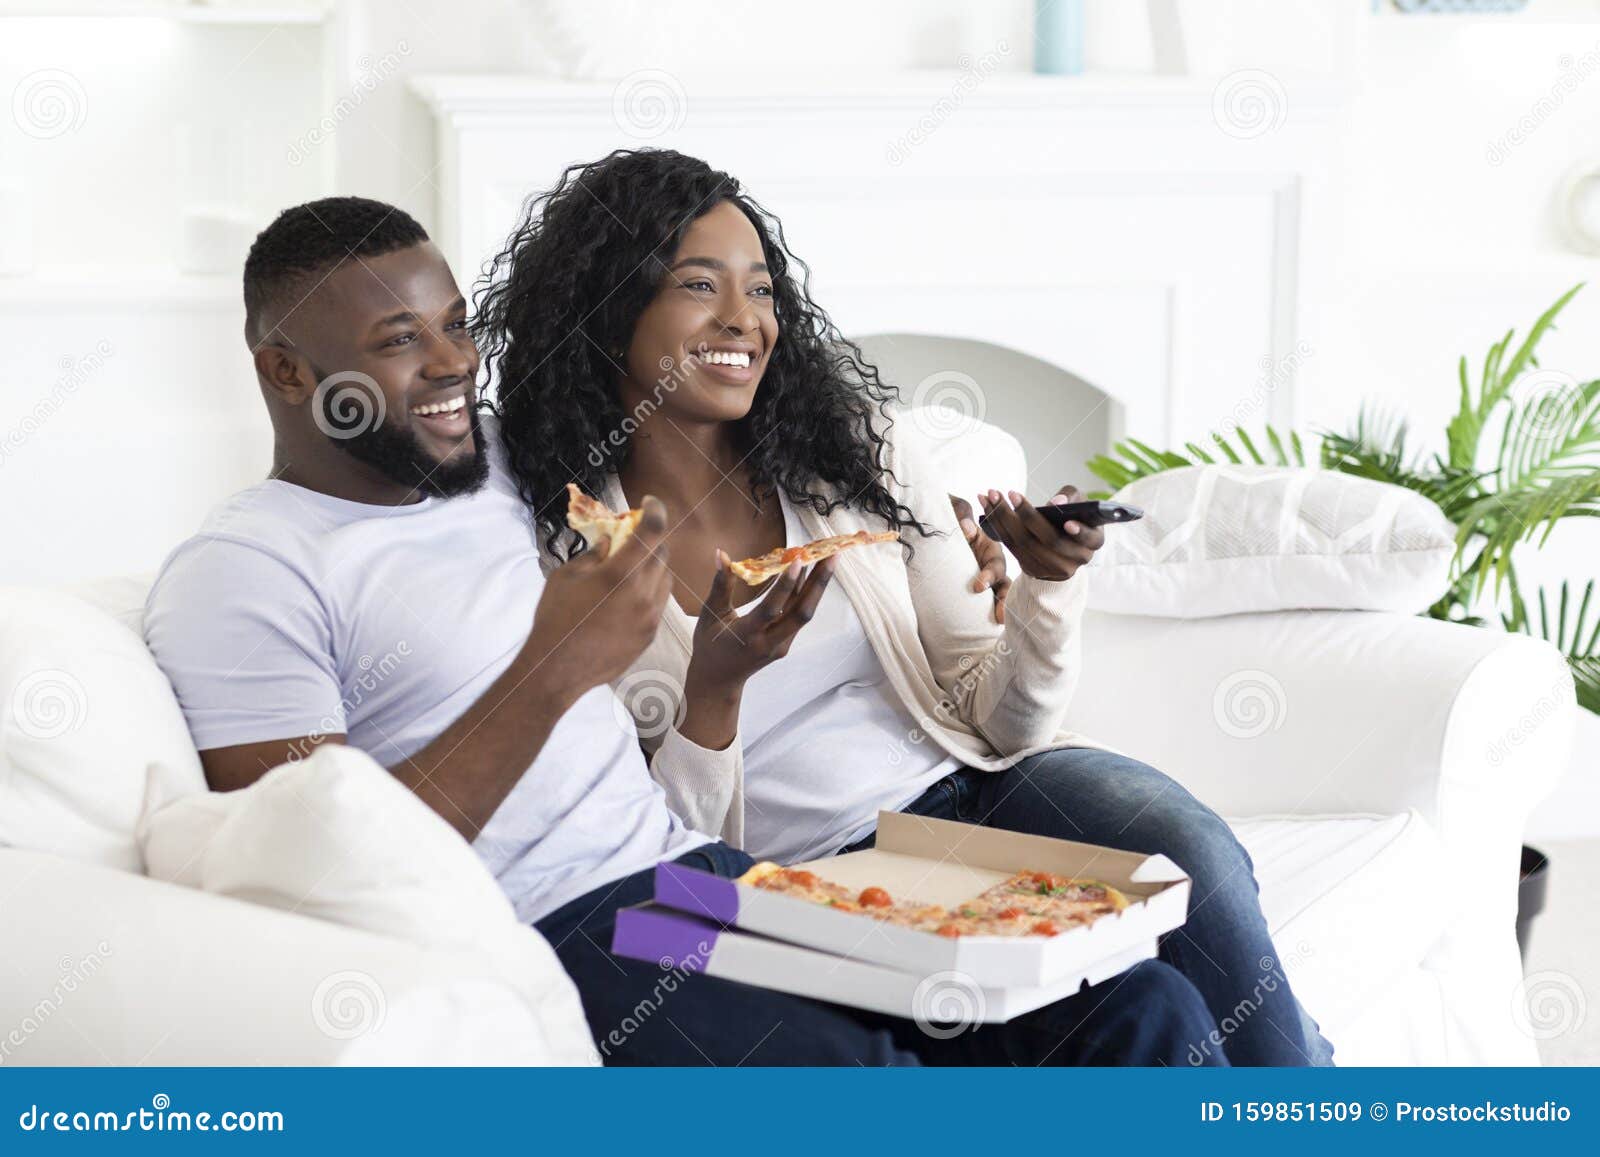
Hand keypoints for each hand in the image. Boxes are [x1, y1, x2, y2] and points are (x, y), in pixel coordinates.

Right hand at [523, 495, 671, 697]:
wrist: (557, 670)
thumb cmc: (555, 618)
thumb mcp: (566, 576)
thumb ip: (593, 554)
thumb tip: (609, 542)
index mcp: (621, 573)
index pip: (652, 530)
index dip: (655, 510)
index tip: (649, 503)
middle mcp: (643, 593)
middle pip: (662, 553)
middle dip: (651, 540)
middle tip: (634, 537)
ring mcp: (650, 616)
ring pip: (665, 579)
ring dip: (653, 566)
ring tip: (631, 568)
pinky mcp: (650, 635)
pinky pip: (659, 603)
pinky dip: (650, 591)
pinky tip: (629, 595)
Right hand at [689, 553, 835, 693]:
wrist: (719, 679)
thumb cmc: (710, 645)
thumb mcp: (711, 614)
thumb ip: (721, 585)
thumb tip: (722, 554)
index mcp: (747, 635)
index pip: (771, 609)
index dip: (785, 585)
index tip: (798, 560)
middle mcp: (769, 643)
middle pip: (801, 613)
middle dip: (819, 583)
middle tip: (832, 555)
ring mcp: (781, 645)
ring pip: (805, 614)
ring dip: (818, 586)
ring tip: (829, 559)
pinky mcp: (786, 644)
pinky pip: (799, 617)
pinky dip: (807, 594)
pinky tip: (812, 574)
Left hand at [951, 493, 1010, 623]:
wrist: (931, 524)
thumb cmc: (947, 514)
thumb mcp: (954, 509)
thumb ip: (961, 514)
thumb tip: (966, 528)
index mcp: (988, 547)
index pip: (995, 563)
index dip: (989, 576)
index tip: (977, 587)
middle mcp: (989, 565)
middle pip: (1004, 584)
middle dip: (1004, 601)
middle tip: (999, 616)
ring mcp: (983, 578)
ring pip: (999, 596)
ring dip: (1002, 610)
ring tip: (999, 625)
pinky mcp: (974, 591)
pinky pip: (983, 604)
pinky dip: (986, 615)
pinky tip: (986, 630)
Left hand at [977, 485, 1104, 581]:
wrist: (1064, 547)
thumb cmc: (1074, 516)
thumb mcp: (1080, 504)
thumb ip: (1072, 498)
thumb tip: (1056, 503)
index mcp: (1093, 542)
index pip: (1088, 539)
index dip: (1079, 532)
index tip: (1067, 522)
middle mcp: (1075, 559)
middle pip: (1049, 541)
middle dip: (1028, 515)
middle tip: (1012, 494)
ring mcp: (1052, 568)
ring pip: (1025, 544)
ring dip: (1004, 518)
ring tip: (992, 495)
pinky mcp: (1032, 569)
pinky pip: (1012, 547)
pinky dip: (997, 526)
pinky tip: (988, 507)